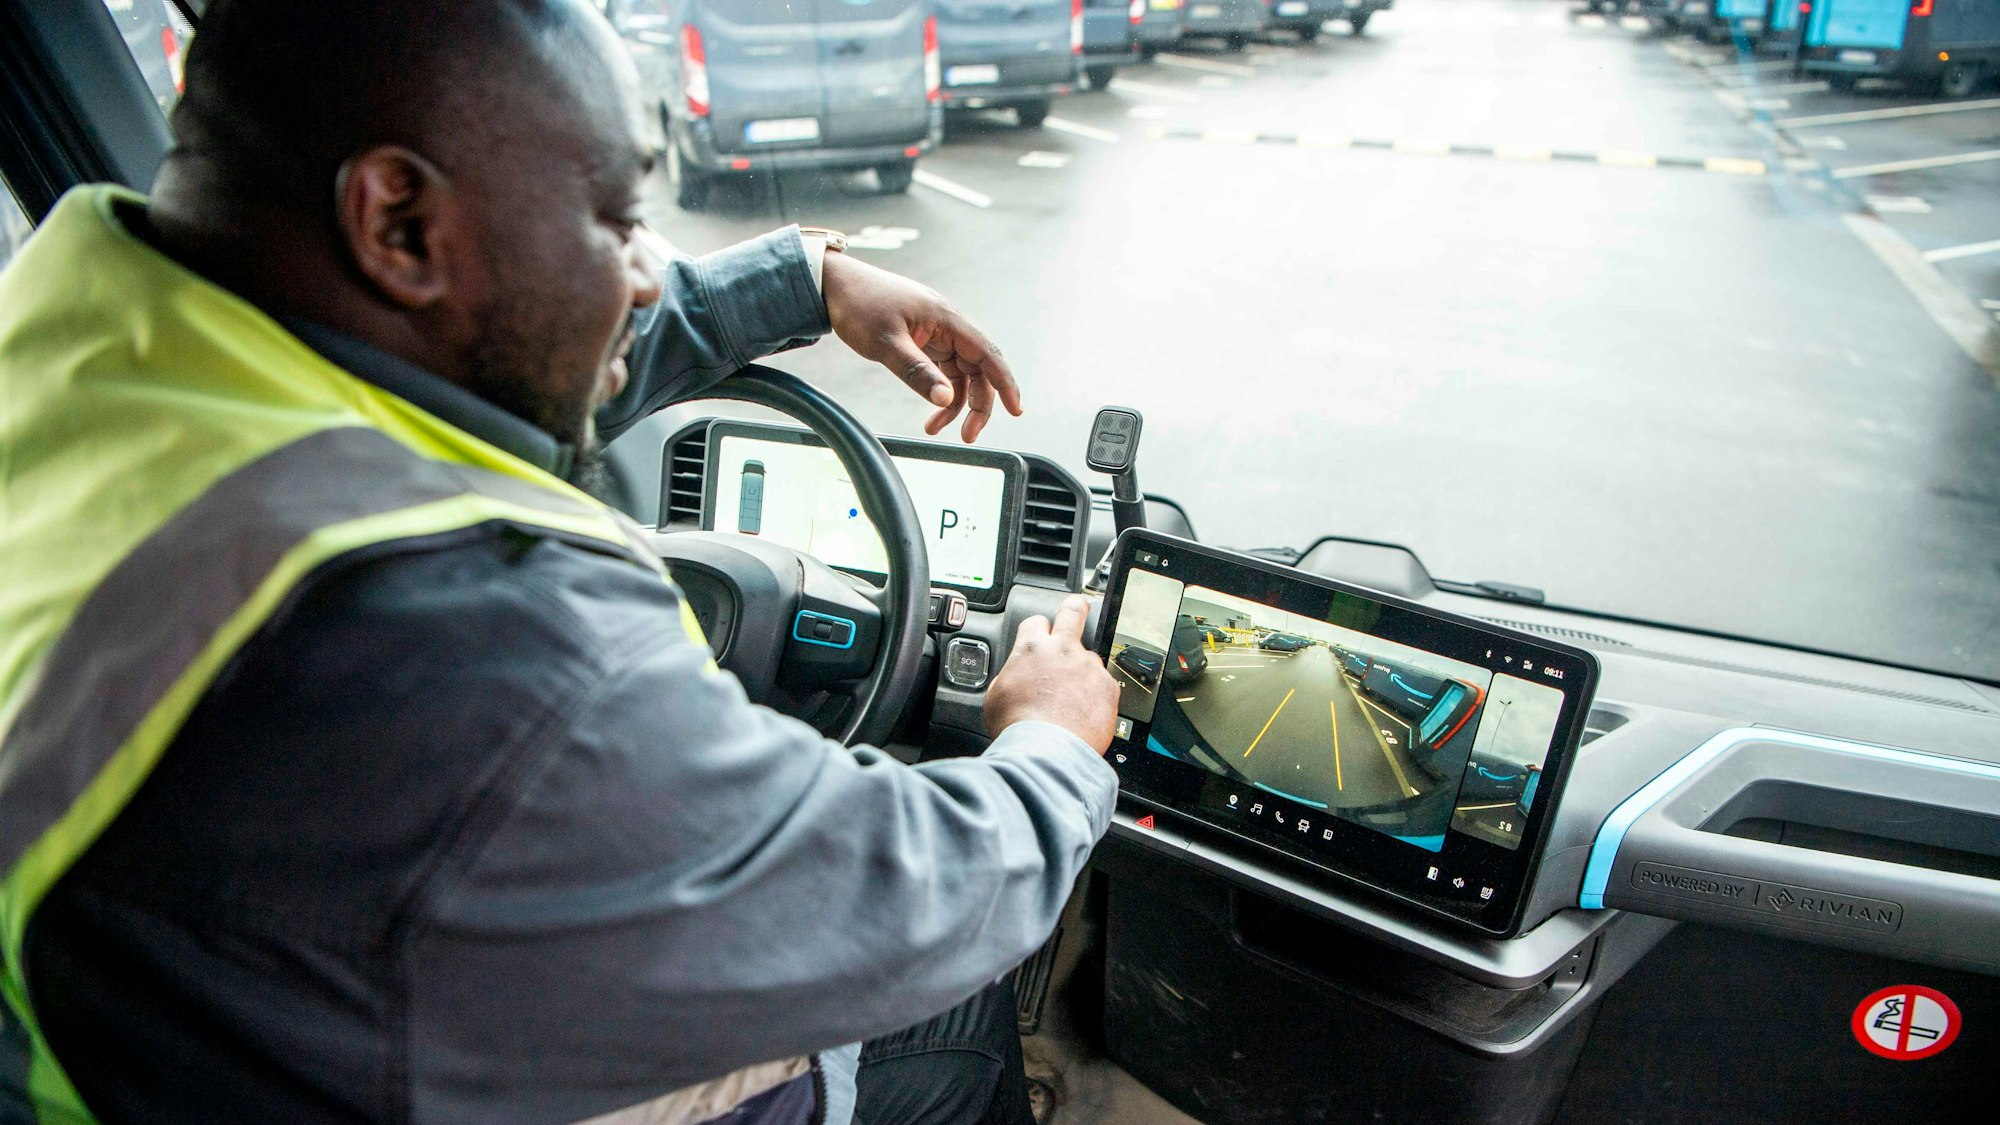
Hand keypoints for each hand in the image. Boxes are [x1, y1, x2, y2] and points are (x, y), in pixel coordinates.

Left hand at [821, 250, 1022, 442]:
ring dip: (956, 404)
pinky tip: (930, 413)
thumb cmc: (859, 305)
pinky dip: (939, 393)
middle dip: (978, 404)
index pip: (988, 354)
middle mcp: (947, 326)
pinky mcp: (923, 341)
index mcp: (946, 319)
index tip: (1016, 410)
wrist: (833, 285)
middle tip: (968, 436)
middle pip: (978, 369)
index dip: (1005, 383)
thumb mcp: (886, 342)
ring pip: (961, 374)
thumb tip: (945, 400)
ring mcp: (936, 334)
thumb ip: (917, 372)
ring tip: (936, 429)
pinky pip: (942, 371)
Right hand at [983, 595, 1119, 752]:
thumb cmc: (1018, 728)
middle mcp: (1063, 651)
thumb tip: (1016, 677)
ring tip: (1075, 699)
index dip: (1037, 628)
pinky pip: (1104, 686)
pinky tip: (1084, 715)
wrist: (1046, 751)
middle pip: (1074, 611)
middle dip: (1076, 607)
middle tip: (1077, 610)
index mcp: (1032, 649)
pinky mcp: (1109, 687)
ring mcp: (1089, 667)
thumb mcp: (997, 697)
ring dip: (1084, 672)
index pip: (1036, 620)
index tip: (1039, 636)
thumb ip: (1011, 676)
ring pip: (1090, 659)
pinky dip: (1096, 698)